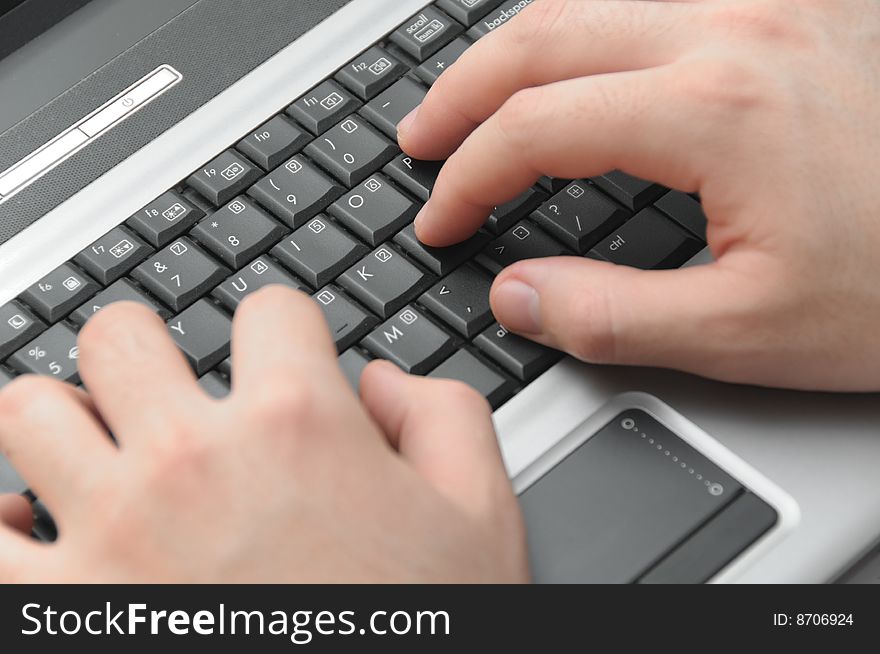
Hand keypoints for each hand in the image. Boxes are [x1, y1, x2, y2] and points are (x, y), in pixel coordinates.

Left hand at [0, 289, 526, 582]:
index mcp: (299, 427)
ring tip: (103, 449)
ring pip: (31, 411)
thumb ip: (445, 415)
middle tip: (171, 386)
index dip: (285, 327)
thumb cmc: (423, 633)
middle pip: (121, 335)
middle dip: (150, 348)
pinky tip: (38, 528)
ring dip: (67, 420)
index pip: (268, 308)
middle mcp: (195, 462)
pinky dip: (2, 523)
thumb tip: (382, 382)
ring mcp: (115, 535)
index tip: (285, 357)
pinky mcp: (63, 613)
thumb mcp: (481, 516)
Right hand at [399, 0, 879, 390]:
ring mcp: (771, 4)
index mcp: (715, 109)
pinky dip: (596, 19)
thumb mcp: (746, 332)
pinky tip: (583, 51)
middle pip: (544, 34)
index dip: (467, 178)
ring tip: (478, 96)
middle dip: (462, 92)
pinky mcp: (797, 7)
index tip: (442, 222)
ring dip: (520, 45)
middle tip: (423, 142)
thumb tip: (516, 296)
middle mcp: (738, 28)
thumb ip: (609, 316)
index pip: (535, 128)